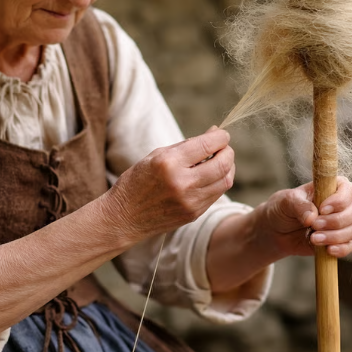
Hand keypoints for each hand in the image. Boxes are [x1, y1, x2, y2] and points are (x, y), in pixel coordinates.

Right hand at [104, 127, 234, 243]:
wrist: (123, 218)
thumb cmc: (137, 181)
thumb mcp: (156, 155)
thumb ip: (188, 145)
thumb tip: (215, 133)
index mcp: (168, 163)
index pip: (208, 145)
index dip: (221, 137)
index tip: (221, 135)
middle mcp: (182, 183)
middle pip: (223, 164)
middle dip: (228, 151)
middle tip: (223, 147)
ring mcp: (190, 201)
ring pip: (225, 180)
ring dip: (228, 167)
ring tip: (219, 161)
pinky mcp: (194, 214)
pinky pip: (217, 194)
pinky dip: (219, 182)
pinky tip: (211, 176)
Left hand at [258, 176, 351, 259]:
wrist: (276, 231)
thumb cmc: (283, 209)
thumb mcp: (286, 202)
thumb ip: (299, 205)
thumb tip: (312, 216)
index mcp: (331, 188)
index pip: (348, 189)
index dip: (340, 200)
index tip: (322, 209)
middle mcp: (342, 204)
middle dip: (336, 221)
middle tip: (314, 225)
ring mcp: (343, 224)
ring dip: (335, 236)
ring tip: (313, 238)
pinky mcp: (340, 241)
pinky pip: (350, 246)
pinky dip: (341, 249)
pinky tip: (327, 250)